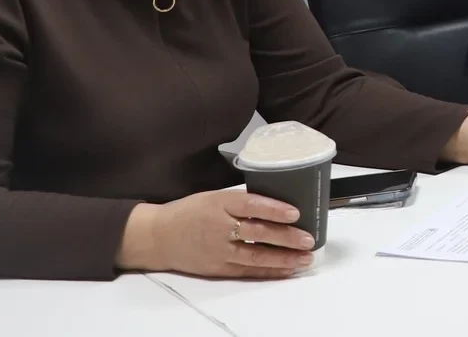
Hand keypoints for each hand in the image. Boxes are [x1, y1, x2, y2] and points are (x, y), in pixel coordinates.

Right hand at [117, 189, 314, 278]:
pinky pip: (247, 270)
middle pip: (257, 232)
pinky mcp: (218, 268)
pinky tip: (286, 270)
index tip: (295, 212)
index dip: (273, 209)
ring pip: (255, 255)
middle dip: (286, 237)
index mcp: (220, 203)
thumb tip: (278, 204)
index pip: (250, 204)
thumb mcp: (214, 197)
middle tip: (309, 239)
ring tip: (305, 259)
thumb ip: (241, 201)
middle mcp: (220, 227)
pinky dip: (269, 270)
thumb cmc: (191, 211)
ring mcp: (219, 250)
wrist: (159, 236)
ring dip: (283, 258)